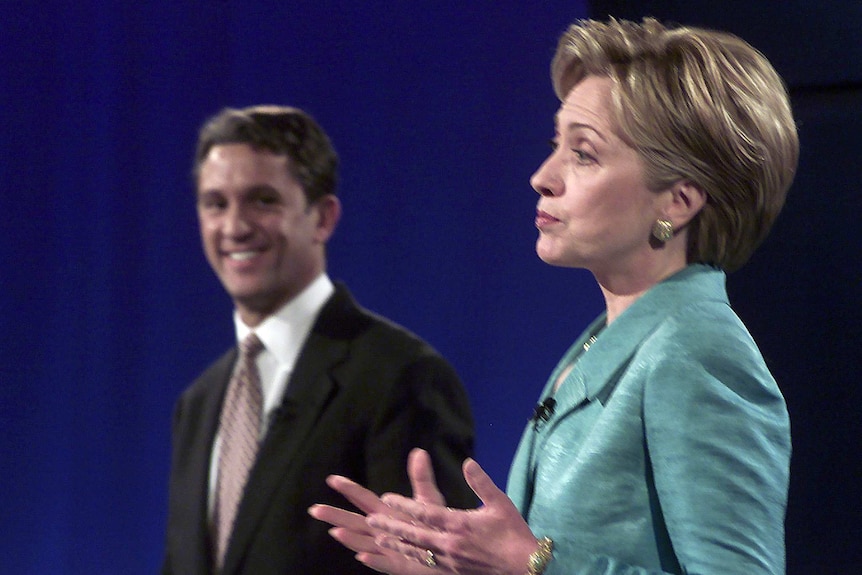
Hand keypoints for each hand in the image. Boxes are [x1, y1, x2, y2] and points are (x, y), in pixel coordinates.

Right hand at [308, 449, 448, 573]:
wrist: (448, 550)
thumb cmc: (435, 525)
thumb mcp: (429, 499)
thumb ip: (422, 478)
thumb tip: (419, 451)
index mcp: (387, 513)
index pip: (364, 499)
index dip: (349, 489)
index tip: (332, 479)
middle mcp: (382, 530)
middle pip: (355, 522)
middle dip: (336, 515)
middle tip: (315, 509)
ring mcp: (388, 549)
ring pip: (363, 543)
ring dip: (350, 538)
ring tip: (336, 531)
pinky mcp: (399, 565)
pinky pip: (384, 564)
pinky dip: (373, 561)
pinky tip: (362, 556)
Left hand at [369, 449, 537, 574]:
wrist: (524, 567)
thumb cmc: (513, 532)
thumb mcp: (500, 503)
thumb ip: (481, 482)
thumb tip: (468, 462)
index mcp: (460, 524)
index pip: (426, 513)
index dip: (405, 505)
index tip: (388, 497)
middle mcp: (451, 543)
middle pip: (414, 534)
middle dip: (391, 525)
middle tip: (371, 519)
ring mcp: (450, 560)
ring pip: (416, 551)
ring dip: (395, 543)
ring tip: (378, 537)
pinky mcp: (453, 571)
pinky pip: (425, 564)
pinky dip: (409, 557)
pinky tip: (402, 553)